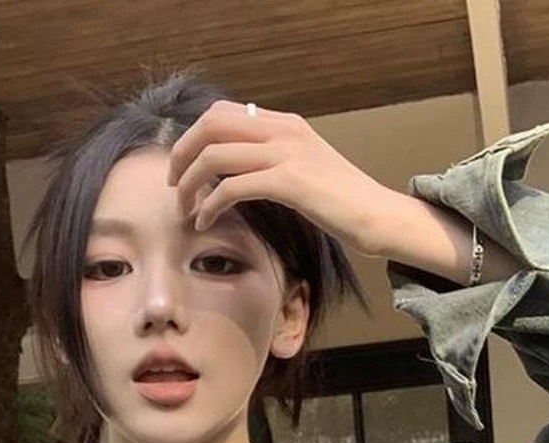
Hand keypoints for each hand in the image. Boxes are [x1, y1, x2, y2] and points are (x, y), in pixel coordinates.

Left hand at [167, 100, 395, 255]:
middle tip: (174, 185)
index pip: (222, 113)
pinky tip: (205, 222)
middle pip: (210, 126)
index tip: (184, 165)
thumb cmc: (339, 201)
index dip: (194, 137)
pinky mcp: (288, 182)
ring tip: (185, 209)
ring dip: (189, 185)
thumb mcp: (305, 167)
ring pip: (214, 156)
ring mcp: (285, 153)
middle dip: (182, 155)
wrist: (374, 214)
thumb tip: (237, 165)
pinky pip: (231, 187)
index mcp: (284, 123)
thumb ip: (274, 157)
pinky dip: (209, 206)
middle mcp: (282, 130)